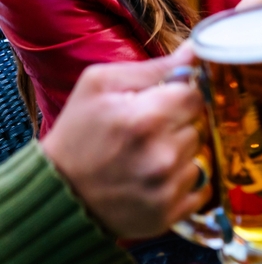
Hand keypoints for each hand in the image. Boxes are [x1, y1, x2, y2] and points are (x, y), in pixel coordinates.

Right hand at [39, 45, 209, 237]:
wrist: (57, 192)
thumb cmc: (78, 133)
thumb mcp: (100, 85)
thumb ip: (154, 67)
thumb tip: (195, 50)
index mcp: (147, 118)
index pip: (197, 96)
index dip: (181, 96)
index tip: (164, 102)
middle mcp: (162, 155)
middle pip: (201, 125)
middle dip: (180, 124)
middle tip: (149, 131)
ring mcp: (167, 188)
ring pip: (201, 155)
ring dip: (181, 153)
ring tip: (148, 156)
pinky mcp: (169, 214)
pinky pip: (202, 187)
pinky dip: (184, 182)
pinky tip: (156, 179)